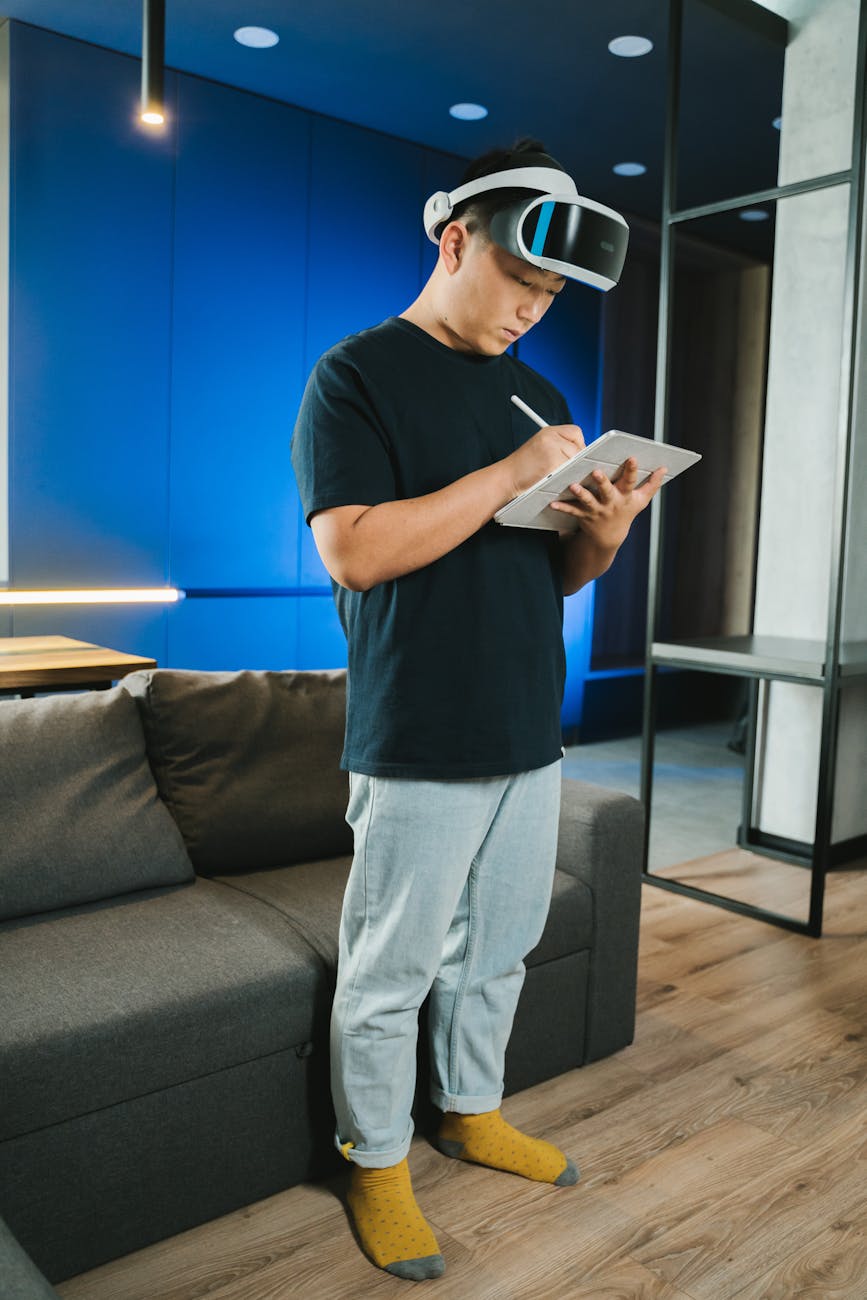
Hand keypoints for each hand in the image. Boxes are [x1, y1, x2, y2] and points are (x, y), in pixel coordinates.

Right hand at [504, 423, 585, 496]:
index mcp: (548, 431)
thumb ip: (559, 445)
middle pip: (579, 447)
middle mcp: (550, 436)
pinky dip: (565, 477)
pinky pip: (569, 471)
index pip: (576, 433)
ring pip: (575, 460)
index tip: (573, 455)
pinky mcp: (552, 463)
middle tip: (566, 469)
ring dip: (571, 470)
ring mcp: (551, 449)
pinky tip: (554, 479)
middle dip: (576, 460)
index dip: (578, 445)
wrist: (506, 477)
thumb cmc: (523, 467)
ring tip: (557, 474)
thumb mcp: (541, 447)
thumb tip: (583, 454)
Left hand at [550, 456, 665, 549]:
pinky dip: (562, 507)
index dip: (632, 470)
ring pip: (588, 501)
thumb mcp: (640, 501)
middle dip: (602, 481)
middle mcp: (611, 503)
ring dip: (580, 494)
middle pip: (607, 491)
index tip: (631, 457)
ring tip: (572, 486)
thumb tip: (664, 468)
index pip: (631, 481)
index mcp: (625, 496)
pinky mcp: (584, 516)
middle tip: (596, 471)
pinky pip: (572, 511)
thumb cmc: (626, 512)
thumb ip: (652, 484)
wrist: (609, 537)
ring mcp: (597, 510)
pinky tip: (552, 503)